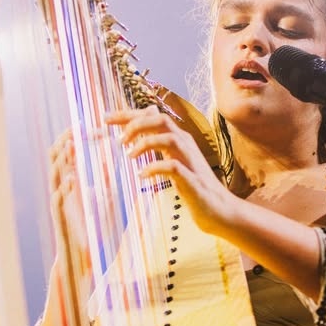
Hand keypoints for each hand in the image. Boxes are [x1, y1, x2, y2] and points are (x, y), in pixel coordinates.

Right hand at [37, 130, 92, 325]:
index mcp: (73, 180)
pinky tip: (73, 179)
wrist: (88, 259)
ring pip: (54, 174)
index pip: (71, 150)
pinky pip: (56, 200)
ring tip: (74, 146)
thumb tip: (118, 159)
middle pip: (57, 155)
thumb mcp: (107, 199)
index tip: (99, 127)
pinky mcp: (60, 219)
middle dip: (68, 139)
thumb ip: (108, 179)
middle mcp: (63, 188)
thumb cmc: (97, 230)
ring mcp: (59, 202)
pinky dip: (64, 189)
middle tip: (83, 128)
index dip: (81, 135)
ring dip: (63, 160)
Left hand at [106, 106, 237, 237]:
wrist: (220, 210)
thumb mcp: (174, 159)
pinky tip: (142, 175)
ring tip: (129, 155)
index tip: (105, 118)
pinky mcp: (192, 180)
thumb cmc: (194, 186)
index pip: (152, 116)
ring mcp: (190, 161)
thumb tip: (145, 122)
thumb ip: (160, 141)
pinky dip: (154, 167)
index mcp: (178, 138)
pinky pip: (173, 166)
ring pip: (168, 137)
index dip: (128, 114)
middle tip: (119, 140)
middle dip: (136, 124)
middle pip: (161, 119)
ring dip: (145, 143)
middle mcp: (185, 144)